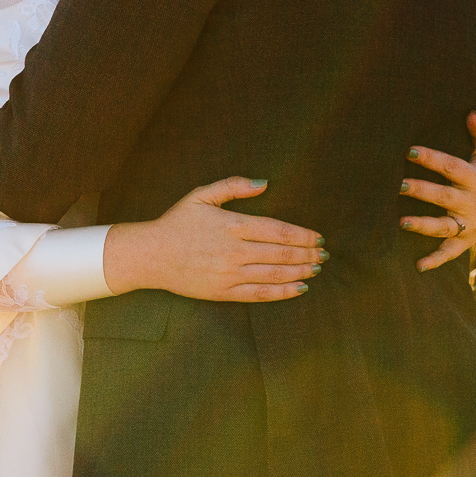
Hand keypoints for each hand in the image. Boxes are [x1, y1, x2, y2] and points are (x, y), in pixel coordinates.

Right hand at [103, 177, 325, 301]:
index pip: (278, 231)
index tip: (318, 237)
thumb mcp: (201, 195)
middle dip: (307, 254)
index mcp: (232, 225)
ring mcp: (230, 274)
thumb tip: (264, 183)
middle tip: (325, 254)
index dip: (302, 235)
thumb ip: (233, 186)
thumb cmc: (176, 222)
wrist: (150, 255)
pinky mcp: (224, 292)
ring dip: (301, 271)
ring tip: (317, 268)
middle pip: (282, 254)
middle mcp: (235, 251)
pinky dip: (282, 292)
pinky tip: (299, 288)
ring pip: (275, 274)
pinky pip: (260, 294)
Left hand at [398, 113, 475, 270]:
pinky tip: (418, 266)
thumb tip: (472, 112)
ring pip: (445, 226)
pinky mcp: (465, 241)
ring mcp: (469, 224)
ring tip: (401, 222)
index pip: (452, 167)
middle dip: (423, 191)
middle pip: (445, 197)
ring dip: (424, 226)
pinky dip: (435, 260)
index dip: (432, 159)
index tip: (410, 151)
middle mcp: (472, 203)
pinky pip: (450, 252)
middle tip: (399, 185)